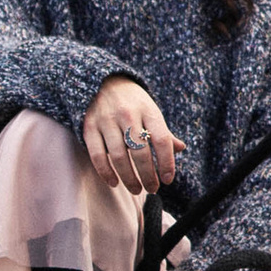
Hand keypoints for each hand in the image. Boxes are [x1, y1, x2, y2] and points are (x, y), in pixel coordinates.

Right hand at [83, 75, 179, 197]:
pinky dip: (106, 172)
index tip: (168, 179)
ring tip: (137, 189)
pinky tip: (114, 182)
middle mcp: (127, 114)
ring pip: (119, 157)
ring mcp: (107, 120)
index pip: (161, 140)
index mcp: (148, 110)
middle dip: (148, 176)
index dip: (167, 163)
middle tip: (152, 188)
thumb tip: (181, 148)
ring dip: (129, 178)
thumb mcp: (151, 111)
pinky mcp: (89, 127)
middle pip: (140, 152)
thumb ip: (164, 132)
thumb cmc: (132, 102)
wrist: (102, 81)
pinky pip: (97, 155)